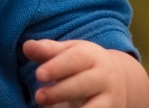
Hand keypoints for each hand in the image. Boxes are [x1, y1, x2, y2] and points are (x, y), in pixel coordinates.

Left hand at [23, 39, 146, 107]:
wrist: (121, 79)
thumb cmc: (84, 64)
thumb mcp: (69, 52)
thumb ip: (47, 50)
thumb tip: (26, 46)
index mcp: (90, 55)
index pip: (73, 59)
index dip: (56, 67)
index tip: (39, 74)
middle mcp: (103, 75)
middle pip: (82, 84)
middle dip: (60, 91)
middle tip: (38, 96)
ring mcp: (109, 96)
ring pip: (94, 106)